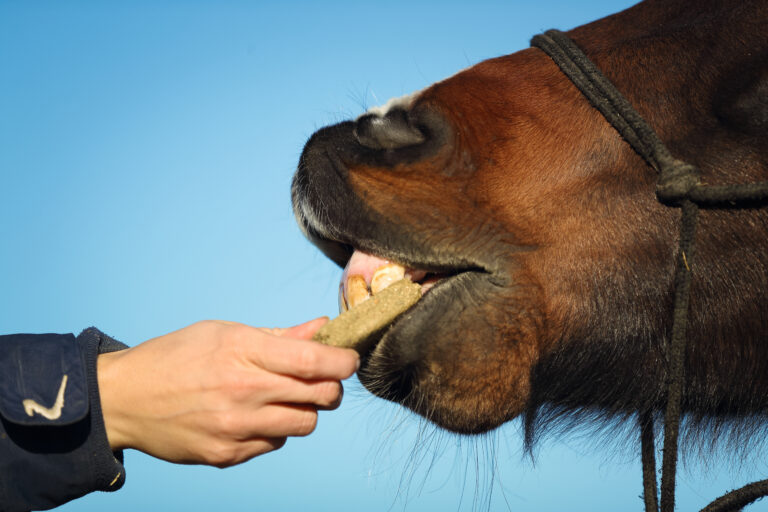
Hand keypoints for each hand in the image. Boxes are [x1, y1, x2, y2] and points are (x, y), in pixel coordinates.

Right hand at [97, 318, 358, 466]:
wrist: (125, 399)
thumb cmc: (176, 357)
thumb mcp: (224, 332)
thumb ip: (279, 335)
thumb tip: (322, 328)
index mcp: (243, 352)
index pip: (315, 360)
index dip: (343, 361)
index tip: (348, 360)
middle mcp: (242, 391)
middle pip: (321, 396)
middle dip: (330, 386)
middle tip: (320, 379)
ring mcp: (235, 427)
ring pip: (304, 424)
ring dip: (304, 410)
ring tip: (282, 398)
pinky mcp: (226, 454)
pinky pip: (274, 443)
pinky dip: (274, 430)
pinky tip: (253, 416)